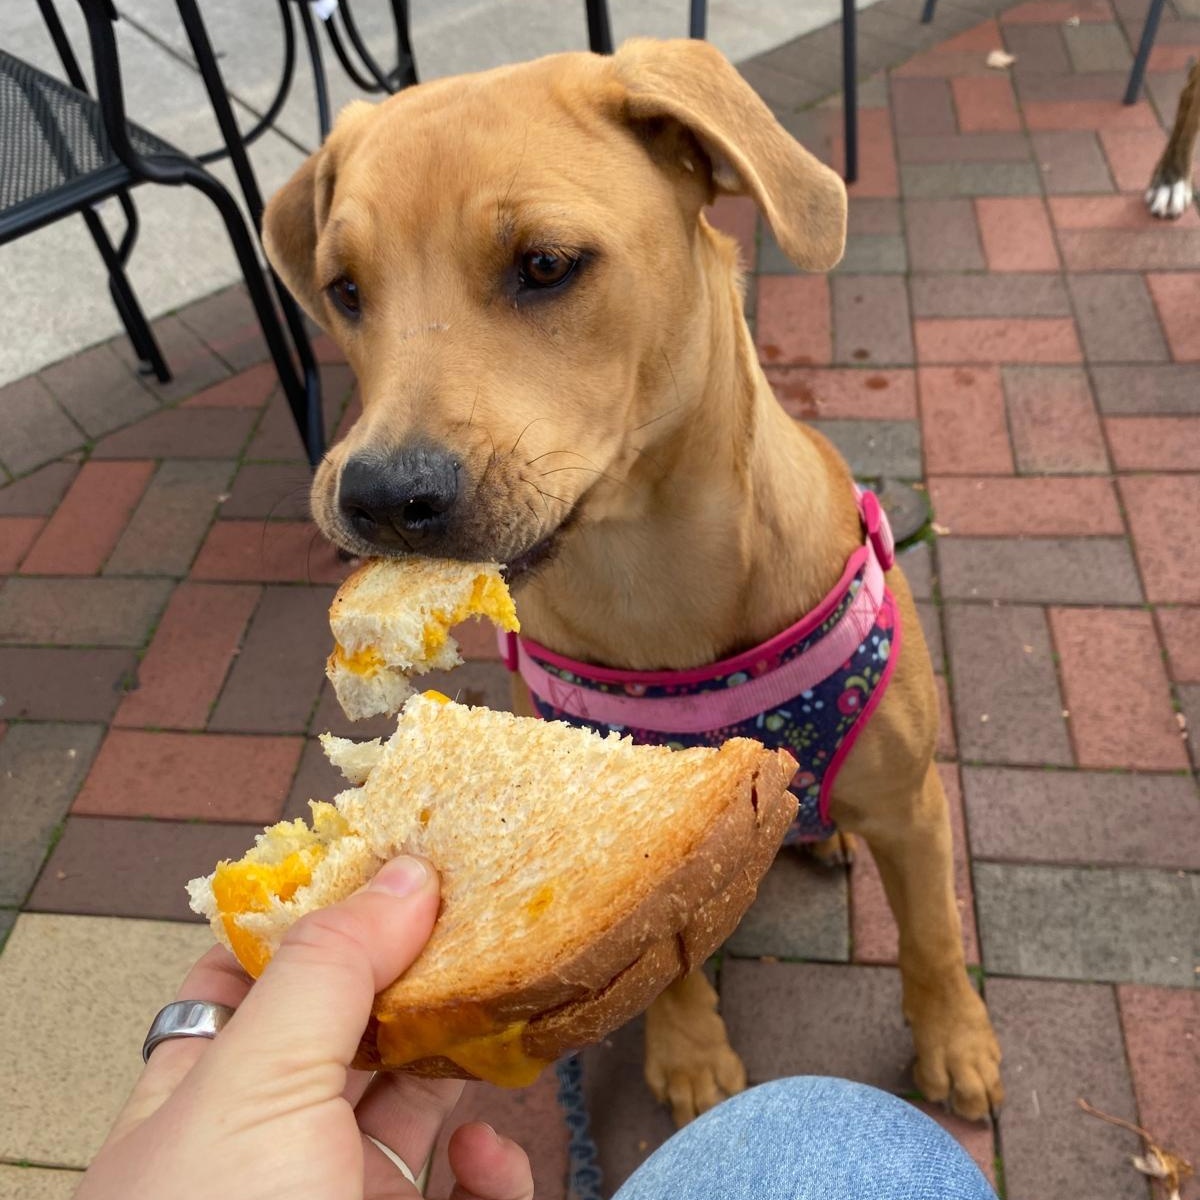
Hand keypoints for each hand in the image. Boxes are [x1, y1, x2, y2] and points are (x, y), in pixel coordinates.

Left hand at [77, 856, 534, 1199]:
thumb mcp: (255, 1092)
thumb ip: (330, 973)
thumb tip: (406, 873)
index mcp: (199, 1092)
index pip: (251, 972)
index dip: (319, 912)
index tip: (396, 862)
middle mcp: (266, 1143)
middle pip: (351, 1025)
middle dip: (417, 975)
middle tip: (482, 920)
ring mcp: (335, 1198)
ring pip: (415, 1104)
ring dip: (469, 1064)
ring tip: (509, 1022)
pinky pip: (460, 1190)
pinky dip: (491, 1172)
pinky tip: (492, 1170)